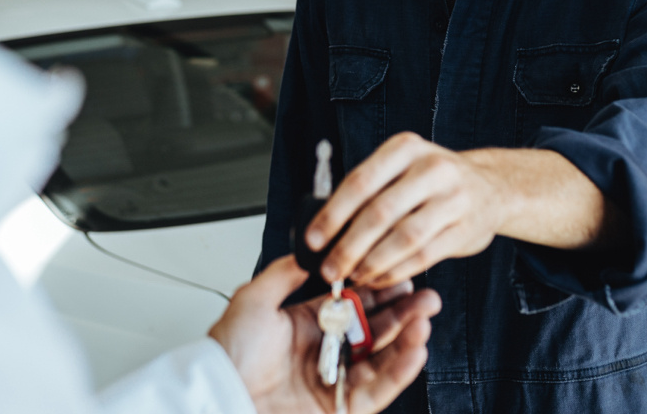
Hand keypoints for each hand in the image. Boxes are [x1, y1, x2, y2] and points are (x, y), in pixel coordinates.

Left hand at [209, 255, 440, 413]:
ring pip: (382, 359)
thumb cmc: (229, 353)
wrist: (220, 392)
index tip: (401, 277)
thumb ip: (285, 272)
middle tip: (426, 298)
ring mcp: (335, 381)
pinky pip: (378, 390)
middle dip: (404, 313)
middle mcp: (325, 352)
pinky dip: (400, 371)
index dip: (381, 292)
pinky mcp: (341, 409)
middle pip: (376, 331)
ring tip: (423, 320)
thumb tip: (309, 249)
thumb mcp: (254, 298)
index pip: (355, 305)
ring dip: (407, 339)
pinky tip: (415, 350)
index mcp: (307, 326)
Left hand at [306, 133, 503, 289]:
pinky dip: (396, 271)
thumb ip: (369, 190)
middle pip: (380, 213)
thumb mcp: (403, 166)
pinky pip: (423, 257)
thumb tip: (324, 228)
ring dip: (372, 263)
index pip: (360, 182)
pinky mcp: (464, 229)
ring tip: (352, 277)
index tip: (312, 240)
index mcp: (405, 148)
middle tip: (329, 270)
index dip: (333, 214)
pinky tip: (378, 279)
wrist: (493, 187)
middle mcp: (431, 169)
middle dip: (348, 246)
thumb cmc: (433, 180)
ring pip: (403, 238)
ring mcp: (452, 199)